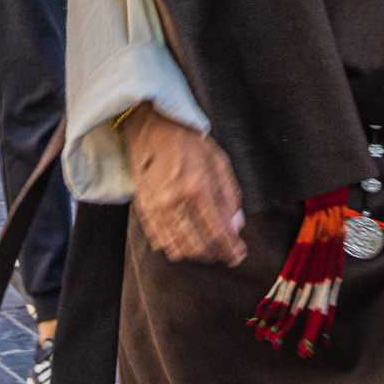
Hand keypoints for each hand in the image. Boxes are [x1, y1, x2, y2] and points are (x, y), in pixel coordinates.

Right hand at [122, 104, 245, 265]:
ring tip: (208, 248)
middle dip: (216, 255)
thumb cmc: (188, 141)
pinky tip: (187, 240)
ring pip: (178, 250)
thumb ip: (230, 195)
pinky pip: (161, 242)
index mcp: (198, 186)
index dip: (230, 250)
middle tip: (226, 252)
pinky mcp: (144, 210)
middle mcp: (175, 201)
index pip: (217, 233)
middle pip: (198, 247)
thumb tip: (236, 226)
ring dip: (197, 255)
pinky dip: (176, 248)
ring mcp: (157, 208)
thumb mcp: (219, 161)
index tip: (239, 255)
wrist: (152, 128)